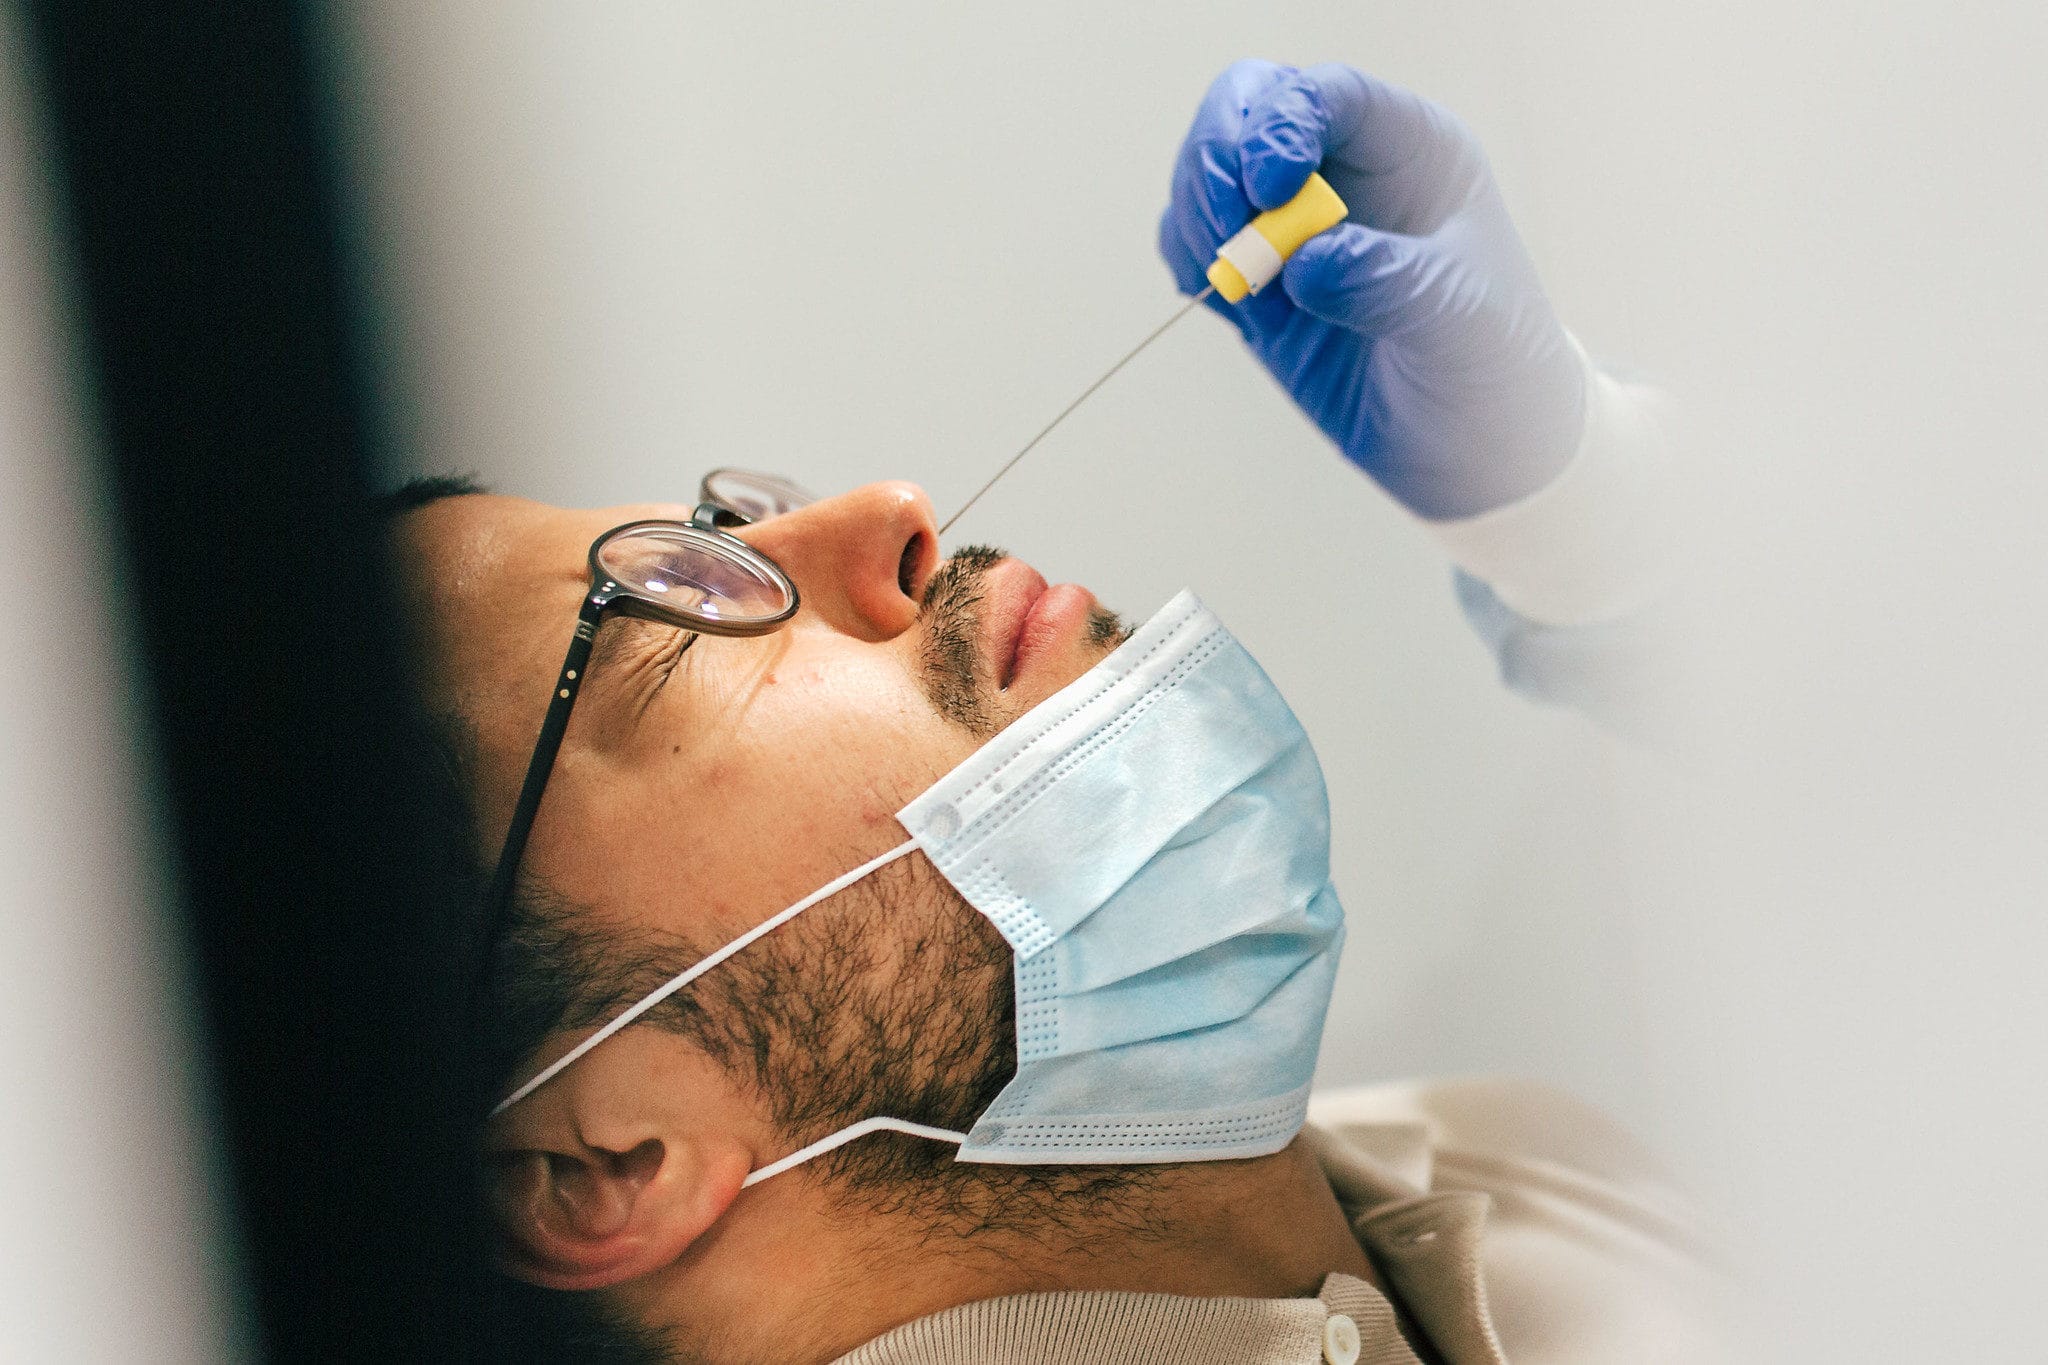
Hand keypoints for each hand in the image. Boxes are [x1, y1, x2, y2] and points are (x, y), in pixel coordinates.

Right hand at [1160, 60, 1585, 518]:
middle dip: (1216, 162)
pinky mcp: (1258, 279)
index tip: (1269, 189)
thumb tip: (1303, 262)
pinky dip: (1189, 262)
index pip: (1326, 97)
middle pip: (1245, 109)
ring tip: (1249, 290)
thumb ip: (1386, 281)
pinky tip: (1235, 306)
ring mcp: (1293, 222)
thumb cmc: (1492, 362)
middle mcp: (1344, 170)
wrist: (1475, 443)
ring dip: (1200, 220)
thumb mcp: (1459, 320)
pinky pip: (1191, 240)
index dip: (1282, 125)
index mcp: (1409, 150)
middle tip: (1227, 234)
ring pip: (1206, 172)